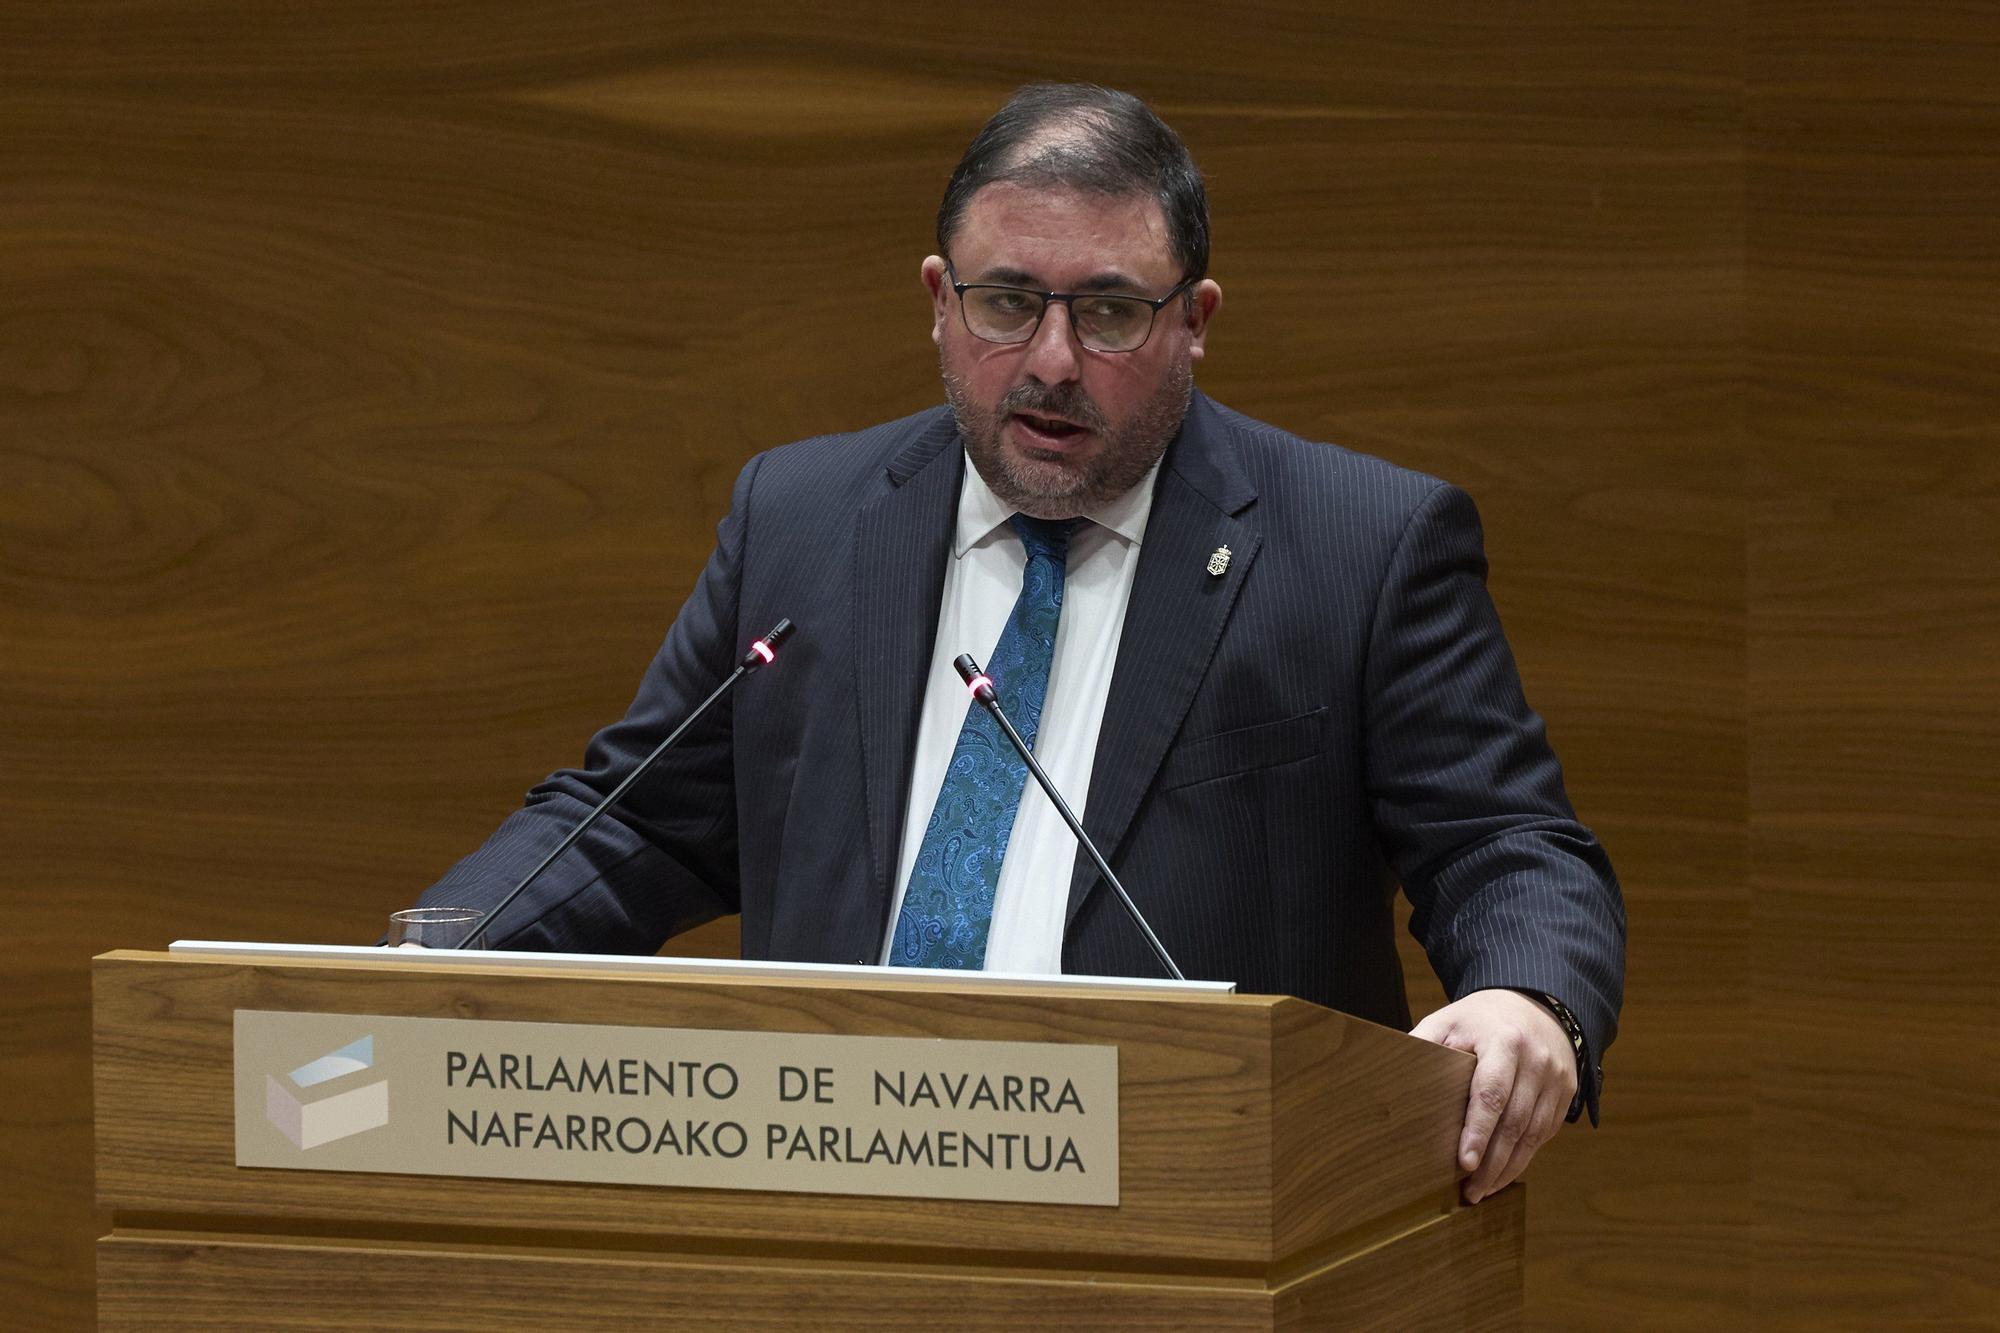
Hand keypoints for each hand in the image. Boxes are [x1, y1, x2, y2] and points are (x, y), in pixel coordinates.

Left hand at [1410, 988, 1576, 1203]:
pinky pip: (1545, 1132)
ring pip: (1533, 1134)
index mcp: (1504, 1041)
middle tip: (1470, 1192)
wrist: (1536, 1003)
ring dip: (1509, 1168)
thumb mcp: (1449, 1020)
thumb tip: (1393, 1076)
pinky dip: (1525, 1156)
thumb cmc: (1480, 1019)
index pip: (1491, 1093)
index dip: (1478, 1131)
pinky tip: (1504, 1172)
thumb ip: (1424, 1044)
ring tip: (1483, 1190)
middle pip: (1515, 1122)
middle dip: (1492, 1162)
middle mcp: (1537, 1061)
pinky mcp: (1567, 1092)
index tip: (1463, 1163)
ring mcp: (1557, 1078)